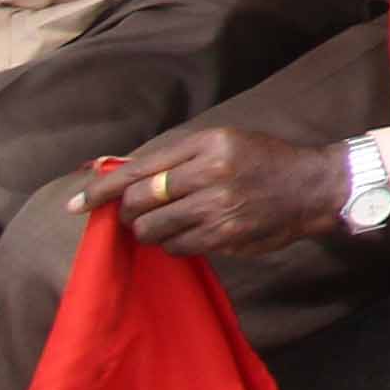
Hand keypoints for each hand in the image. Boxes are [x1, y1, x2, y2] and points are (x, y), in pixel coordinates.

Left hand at [90, 128, 349, 258]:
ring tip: (163, 224)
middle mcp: (211, 174)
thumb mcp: (223, 142)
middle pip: (140, 203)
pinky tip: (187, 234)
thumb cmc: (263, 160)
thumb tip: (119, 174)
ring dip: (149, 231)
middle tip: (135, 215)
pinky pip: (178, 248)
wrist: (312, 187)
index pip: (139, 170)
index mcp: (207, 145)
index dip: (102, 189)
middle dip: (129, 213)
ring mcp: (219, 208)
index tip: (76, 203)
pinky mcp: (226, 236)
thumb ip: (176, 157)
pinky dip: (173, 244)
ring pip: (155, 230)